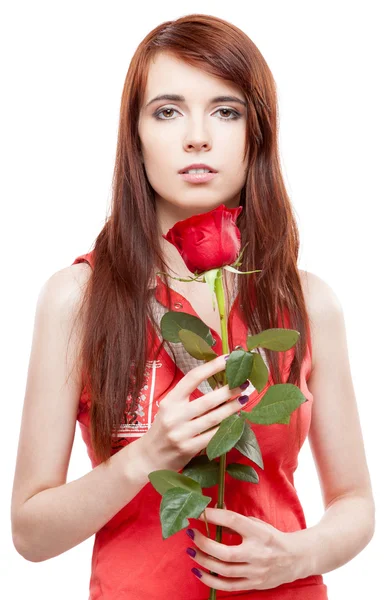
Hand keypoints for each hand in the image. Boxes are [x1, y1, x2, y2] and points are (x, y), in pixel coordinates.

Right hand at [138, 354, 249, 471]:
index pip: (192, 378)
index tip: (228, 359)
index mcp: (170, 401)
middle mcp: (174, 416)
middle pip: (207, 400)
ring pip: (214, 418)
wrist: (149, 458)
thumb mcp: (170, 408)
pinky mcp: (189, 449)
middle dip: (229, 390)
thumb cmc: (164, 428)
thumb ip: (188, 397)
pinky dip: (227, 427)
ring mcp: (182, 434)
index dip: (212, 367)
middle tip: (244, 382)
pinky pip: (213, 436)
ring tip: (244, 398)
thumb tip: (220, 381)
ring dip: (232, 407)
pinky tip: (237, 420)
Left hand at [184, 507, 304, 591]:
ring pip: (224, 571)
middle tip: (191, 534)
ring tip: (191, 551)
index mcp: (259, 533)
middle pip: (226, 552)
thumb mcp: (257, 524)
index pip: (234, 521)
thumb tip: (213, 510)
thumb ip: (236, 521)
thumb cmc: (272, 537)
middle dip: (204, 543)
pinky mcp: (254, 584)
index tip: (199, 512)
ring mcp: (256, 571)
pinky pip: (229, 586)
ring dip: (203, 561)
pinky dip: (211, 580)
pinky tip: (199, 572)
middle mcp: (258, 553)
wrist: (295, 558)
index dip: (214, 516)